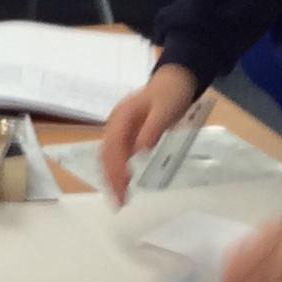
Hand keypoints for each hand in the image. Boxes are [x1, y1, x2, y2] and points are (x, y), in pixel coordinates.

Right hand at [96, 63, 197, 201]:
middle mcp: (116, 123)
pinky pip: (117, 155)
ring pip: (108, 157)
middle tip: (119, 202)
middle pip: (106, 154)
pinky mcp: (126, 135)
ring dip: (111, 178)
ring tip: (119, 199)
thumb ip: (152, 130)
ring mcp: (119, 129)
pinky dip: (117, 171)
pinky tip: (123, 184)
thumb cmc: (171, 93)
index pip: (113, 146)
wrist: (175, 79)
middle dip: (110, 179)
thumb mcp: (165, 110)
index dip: (116, 167)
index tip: (123, 186)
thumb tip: (139, 152)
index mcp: (122, 116)